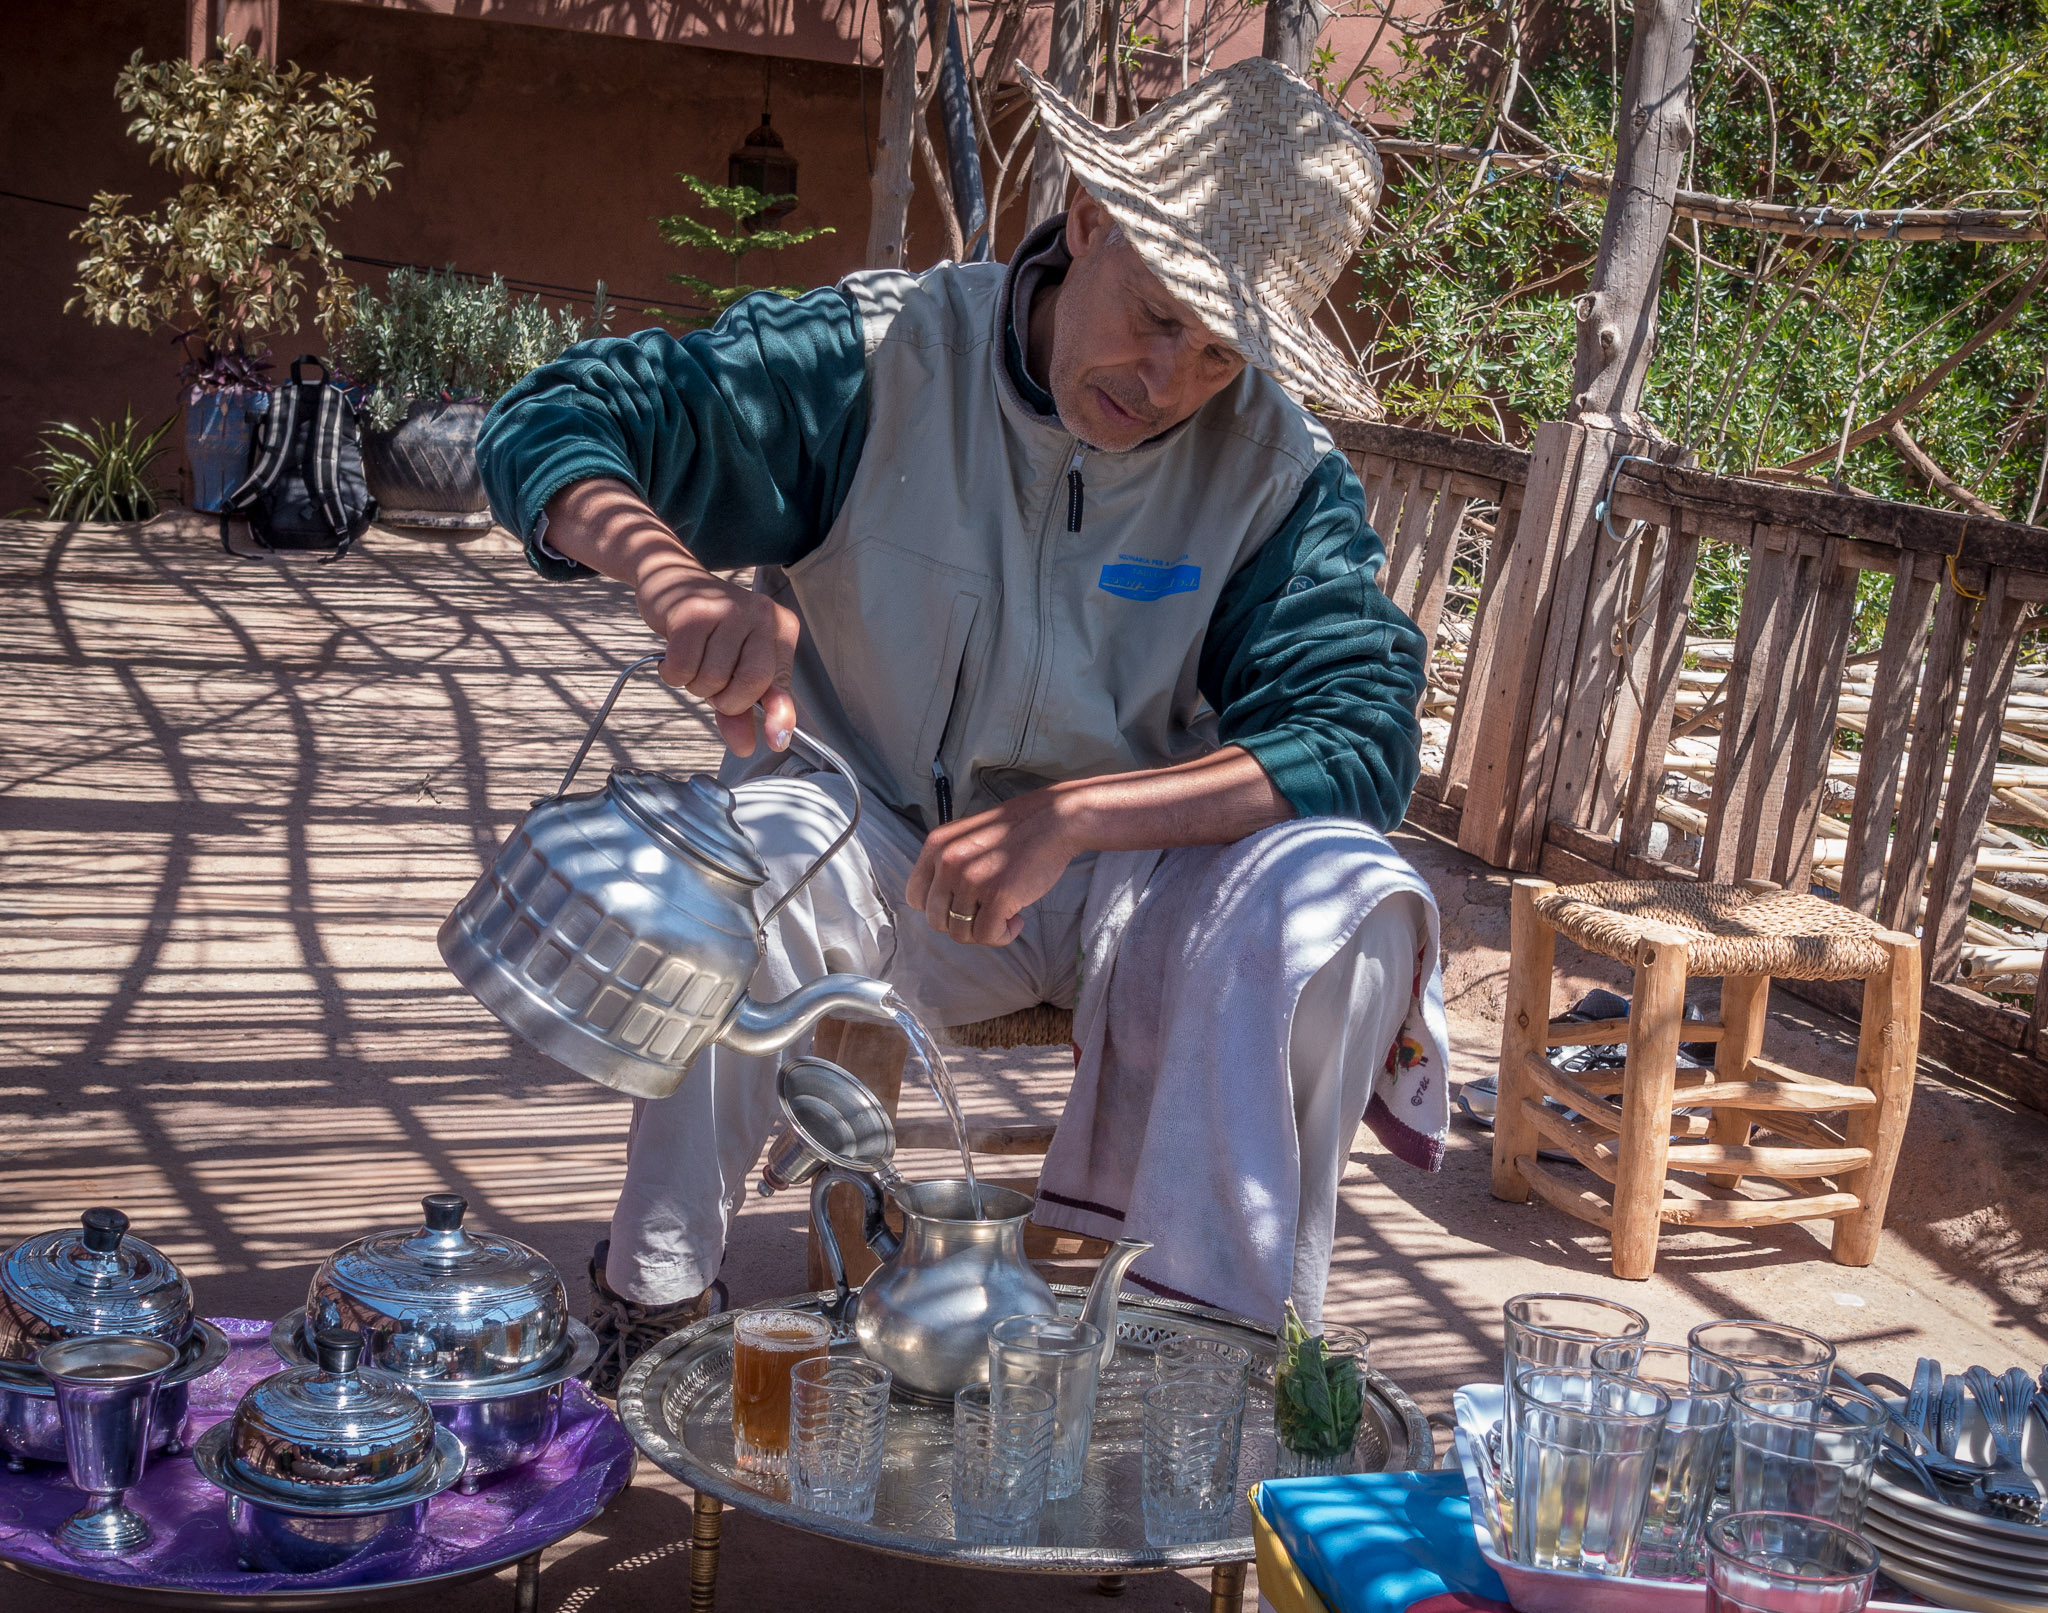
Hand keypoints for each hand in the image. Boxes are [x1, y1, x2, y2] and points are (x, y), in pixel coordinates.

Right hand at [543, 479, 799, 754]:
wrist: (669, 579)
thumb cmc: (708, 629)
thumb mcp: (732, 666)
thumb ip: (742, 707)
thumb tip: (745, 747)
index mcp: (780, 628)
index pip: (779, 681)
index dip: (778, 713)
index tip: (776, 740)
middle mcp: (761, 615)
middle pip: (750, 684)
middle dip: (725, 699)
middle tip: (712, 683)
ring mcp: (728, 610)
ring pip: (712, 679)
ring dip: (694, 684)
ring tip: (692, 659)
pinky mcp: (693, 612)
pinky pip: (682, 667)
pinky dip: (672, 674)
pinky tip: (672, 656)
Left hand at [906, 789, 1082, 945]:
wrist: (1055, 820)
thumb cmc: (1017, 832)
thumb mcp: (968, 838)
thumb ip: (948, 865)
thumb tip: (942, 906)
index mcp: (936, 846)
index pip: (915, 898)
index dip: (939, 909)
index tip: (962, 906)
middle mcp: (947, 862)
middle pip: (936, 921)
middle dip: (962, 924)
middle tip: (986, 913)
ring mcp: (971, 879)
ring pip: (961, 933)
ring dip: (985, 931)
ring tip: (1005, 914)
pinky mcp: (997, 895)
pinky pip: (988, 936)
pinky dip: (1004, 935)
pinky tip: (1017, 919)